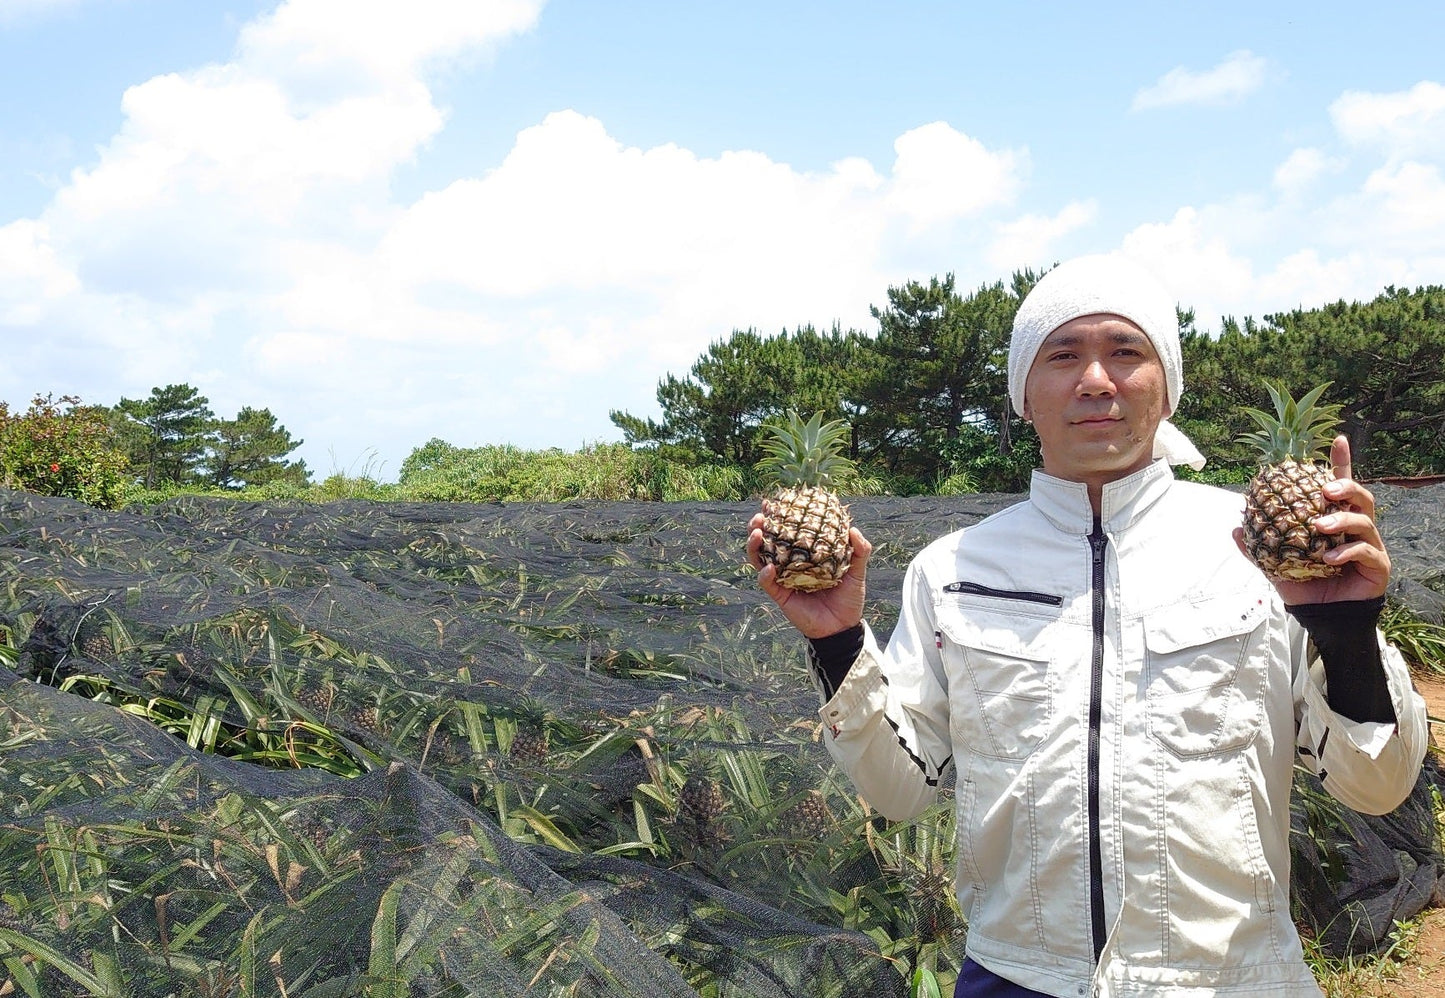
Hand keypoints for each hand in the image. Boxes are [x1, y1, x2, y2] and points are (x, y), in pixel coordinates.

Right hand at [746, 512, 871, 638]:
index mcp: (805, 554)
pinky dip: (765, 574)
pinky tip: (769, 568)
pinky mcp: (780, 596)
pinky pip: (767, 583)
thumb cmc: (848, 597)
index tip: (773, 501)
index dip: (778, 516)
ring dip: (754, 546)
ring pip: (760, 559)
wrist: (843, 626)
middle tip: (760, 516)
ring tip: (756, 533)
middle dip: (758, 527)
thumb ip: (860, 551)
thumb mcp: (857, 571)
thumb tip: (853, 529)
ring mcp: (782, 579)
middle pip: (767, 542)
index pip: (788, 531)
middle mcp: (790, 564)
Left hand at [1233, 435, 1390, 603]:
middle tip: (1324, 490)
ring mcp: (1370, 544)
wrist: (1321, 616)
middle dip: (1345, 486)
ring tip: (1321, 526)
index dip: (1341, 461)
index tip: (1339, 439)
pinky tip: (1330, 559)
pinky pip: (1366, 551)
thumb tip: (1235, 529)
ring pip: (1365, 519)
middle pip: (1361, 495)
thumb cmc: (1304, 584)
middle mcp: (1356, 527)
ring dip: (1342, 518)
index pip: (1340, 485)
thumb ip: (1258, 546)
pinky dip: (1347, 551)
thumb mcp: (1275, 563)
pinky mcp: (1378, 564)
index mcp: (1334, 518)